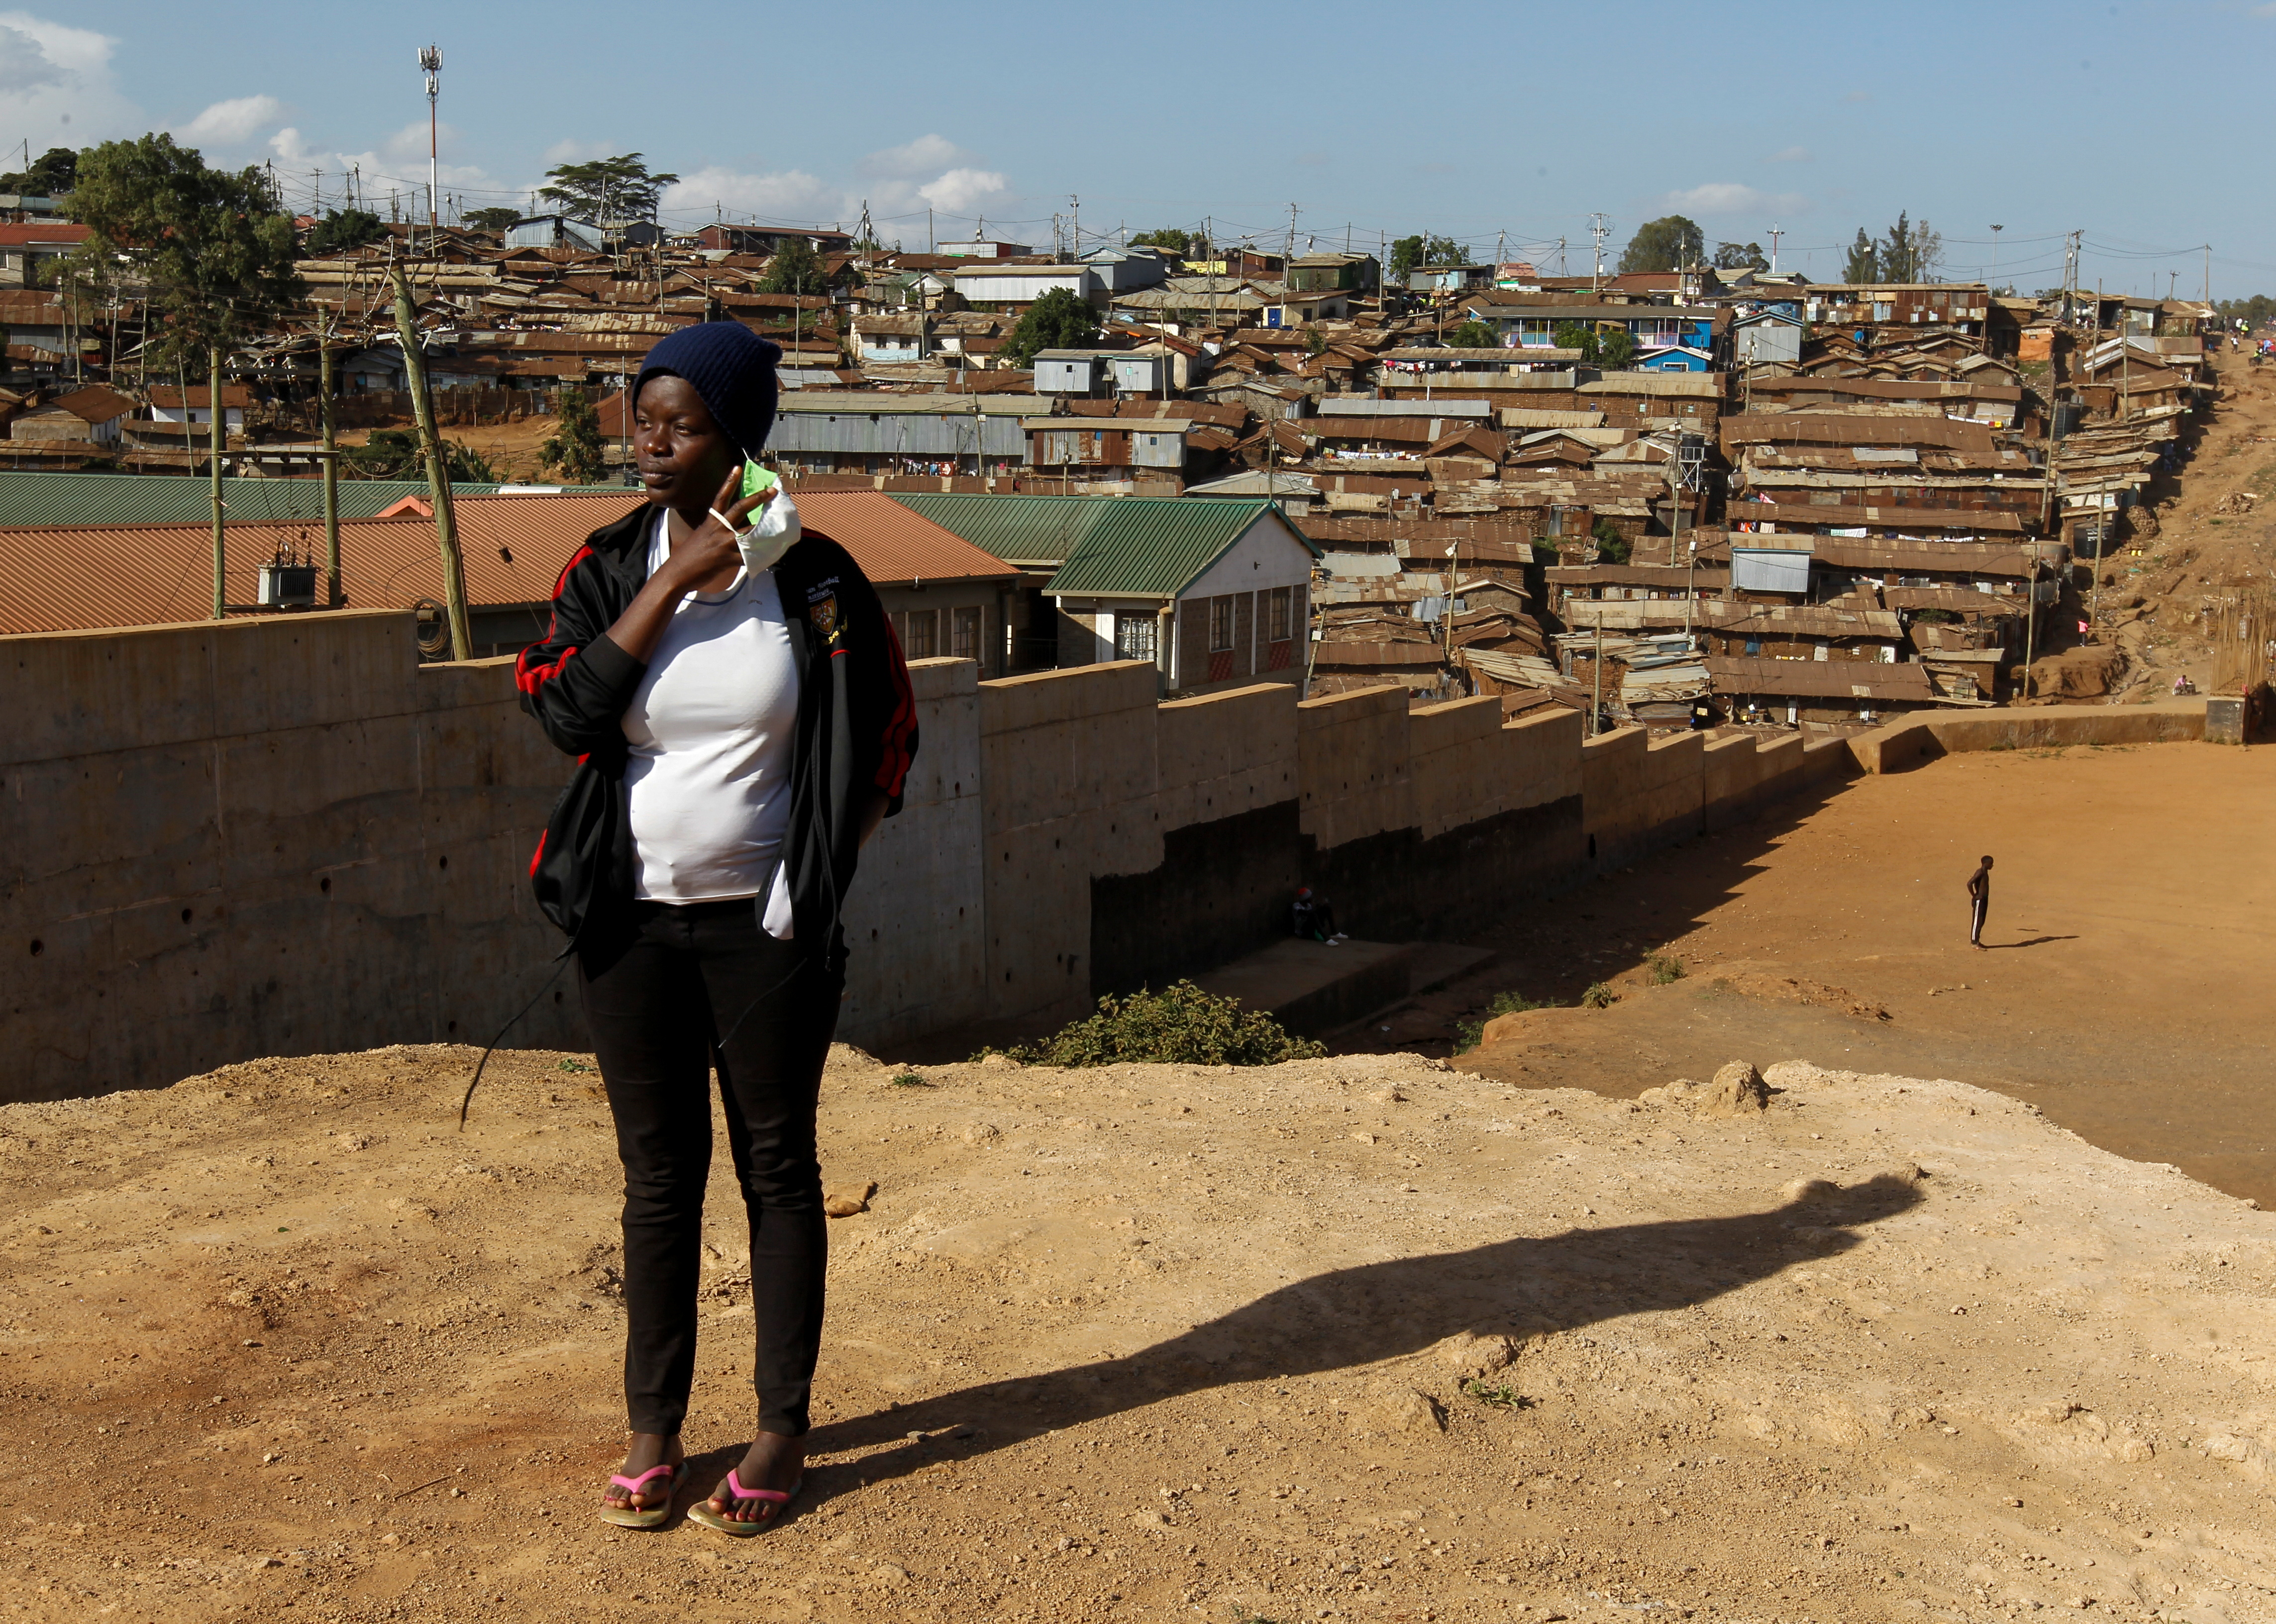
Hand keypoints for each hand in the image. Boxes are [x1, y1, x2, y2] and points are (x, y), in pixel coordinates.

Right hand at [651, 467, 775, 593]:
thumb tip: (731, 529)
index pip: (721, 497)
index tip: (738, 468)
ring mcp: (724, 543)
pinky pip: (749, 556)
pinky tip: (771, 554)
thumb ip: (717, 530)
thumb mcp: (702, 536)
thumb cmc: (690, 555)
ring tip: (781, 524)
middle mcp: (718, 529)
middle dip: (758, 498)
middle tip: (772, 490)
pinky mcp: (728, 559)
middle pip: (740, 508)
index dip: (729, 482)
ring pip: (749, 532)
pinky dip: (760, 556)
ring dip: (766, 528)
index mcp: (711, 521)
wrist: (678, 573)